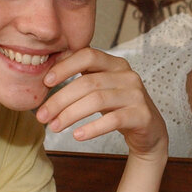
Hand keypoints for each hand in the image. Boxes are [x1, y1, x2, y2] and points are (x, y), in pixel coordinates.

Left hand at [38, 48, 166, 159]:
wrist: (149, 132)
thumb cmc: (119, 108)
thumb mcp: (101, 88)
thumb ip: (82, 76)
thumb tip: (48, 71)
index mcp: (115, 64)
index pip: (88, 55)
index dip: (65, 66)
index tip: (45, 82)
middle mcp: (128, 75)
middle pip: (88, 82)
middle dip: (60, 99)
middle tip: (42, 116)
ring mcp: (136, 95)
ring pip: (97, 100)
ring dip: (71, 114)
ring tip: (54, 127)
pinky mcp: (142, 115)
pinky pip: (113, 120)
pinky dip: (92, 128)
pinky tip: (77, 135)